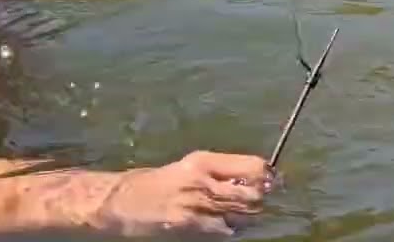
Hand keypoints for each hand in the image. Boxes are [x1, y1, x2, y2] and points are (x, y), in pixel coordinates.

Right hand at [94, 151, 273, 236]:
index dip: (267, 175)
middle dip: (260, 199)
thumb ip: (219, 172)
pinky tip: (222, 226)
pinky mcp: (191, 227)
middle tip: (260, 199)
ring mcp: (198, 206)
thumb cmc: (155, 184)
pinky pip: (224, 232)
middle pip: (253, 193)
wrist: (121, 202)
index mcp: (204, 161)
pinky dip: (229, 231)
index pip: (252, 166)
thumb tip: (251, 178)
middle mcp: (204, 181)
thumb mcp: (188, 168)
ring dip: (247, 217)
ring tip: (239, 213)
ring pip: (242, 215)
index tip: (271, 179)